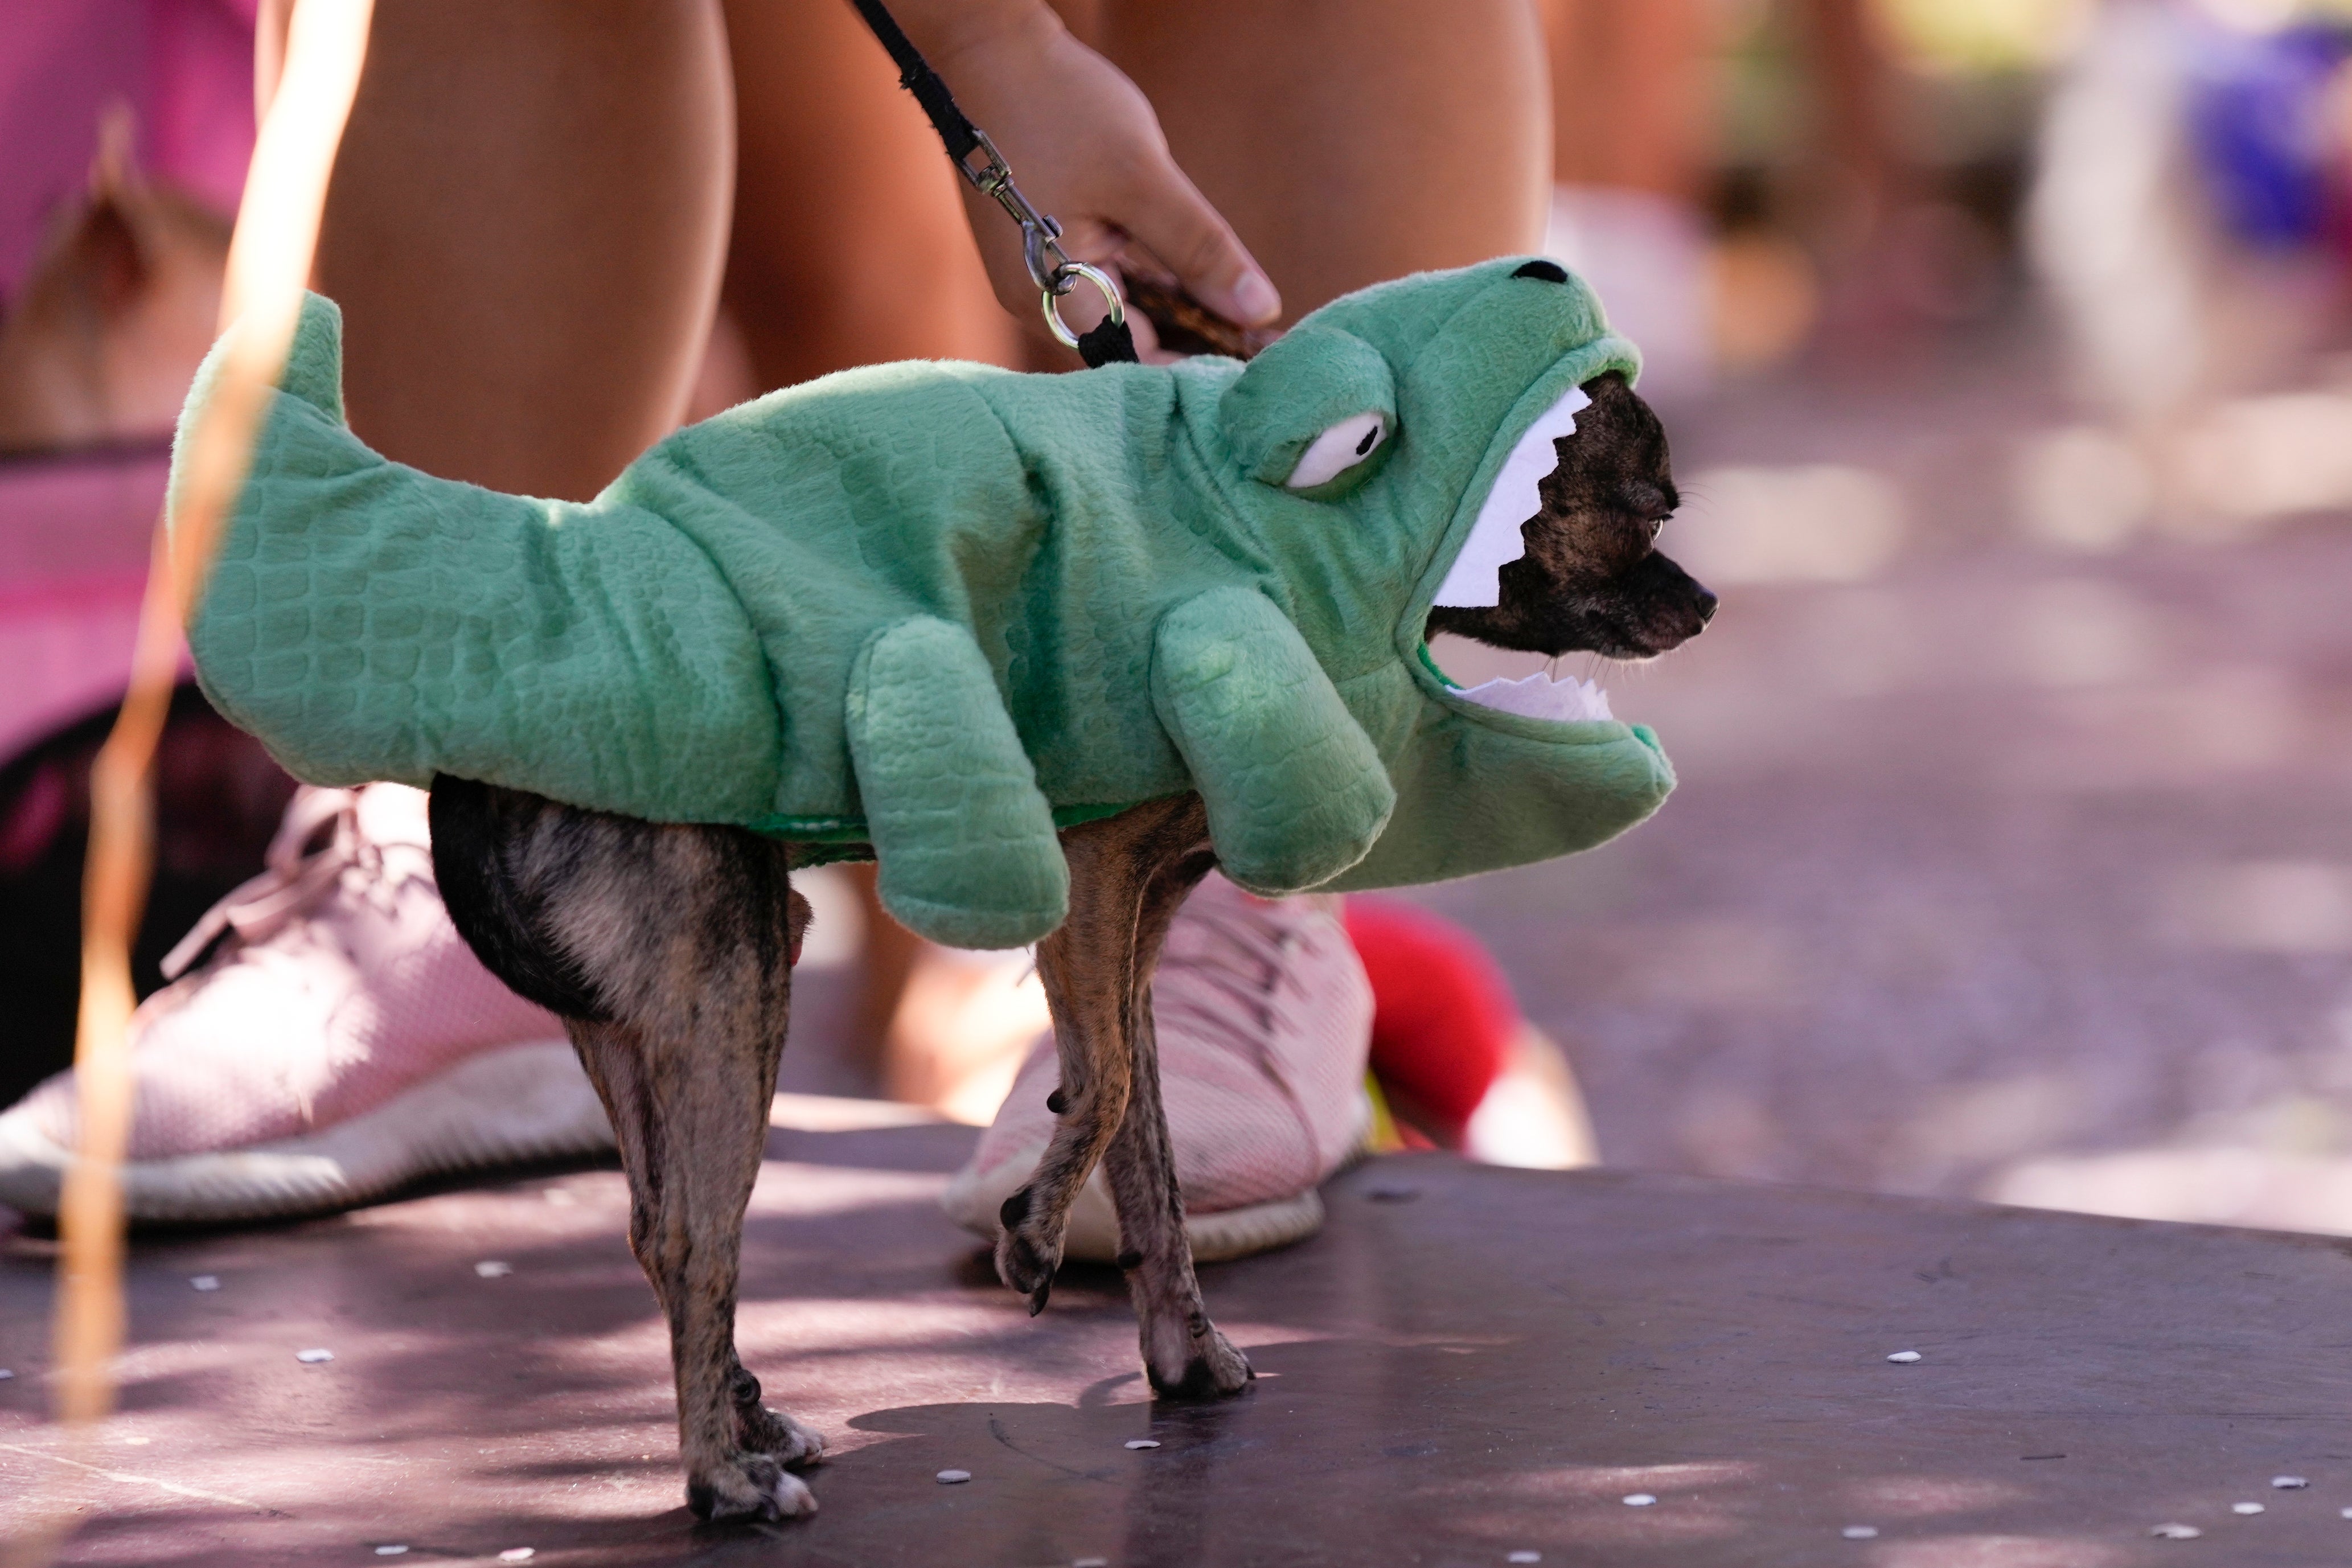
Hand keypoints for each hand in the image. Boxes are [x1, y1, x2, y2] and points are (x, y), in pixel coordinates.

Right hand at [897, 3, 1281, 334]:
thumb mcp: (1143, 178)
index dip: (1199, 365)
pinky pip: (1109, 280)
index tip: (1259, 361)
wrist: (990, 51)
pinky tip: (1200, 282)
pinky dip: (1153, 283)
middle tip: (1265, 339)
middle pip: (1131, 342)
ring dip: (1179, 312)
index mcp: (1053, 295)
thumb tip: (1260, 312)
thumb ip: (1201, 250)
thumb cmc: (1058, 108)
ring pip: (1124, 311)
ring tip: (1245, 317)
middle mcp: (1039, 299)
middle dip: (1194, 341)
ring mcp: (1040, 274)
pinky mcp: (1048, 249)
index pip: (1138, 360)